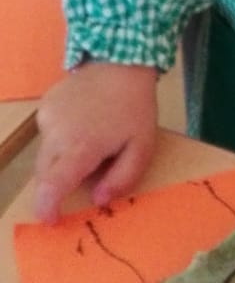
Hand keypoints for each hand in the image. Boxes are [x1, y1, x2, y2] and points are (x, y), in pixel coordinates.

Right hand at [33, 61, 158, 222]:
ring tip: (89, 144)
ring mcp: (47, 117)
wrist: (120, 62)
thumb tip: (98, 200)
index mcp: (81, 147)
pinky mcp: (44, 105)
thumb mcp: (142, 147)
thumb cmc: (135, 108)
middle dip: (57, 185)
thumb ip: (122, 178)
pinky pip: (47, 134)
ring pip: (44, 154)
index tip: (50, 220)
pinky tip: (82, 125)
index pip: (53, 185)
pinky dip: (59, 140)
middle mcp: (56, 134)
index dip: (47, 207)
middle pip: (45, 174)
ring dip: (60, 161)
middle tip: (83, 178)